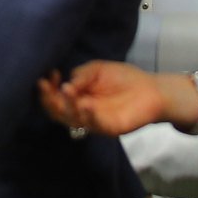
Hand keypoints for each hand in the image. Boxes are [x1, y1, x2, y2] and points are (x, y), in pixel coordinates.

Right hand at [38, 62, 180, 137]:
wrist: (151, 90)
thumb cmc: (123, 78)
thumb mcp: (97, 69)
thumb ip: (81, 75)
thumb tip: (64, 84)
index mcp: (77, 96)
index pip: (55, 97)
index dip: (48, 88)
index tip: (50, 75)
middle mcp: (81, 110)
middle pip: (57, 111)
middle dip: (48, 99)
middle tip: (46, 86)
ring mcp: (94, 121)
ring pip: (71, 120)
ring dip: (65, 106)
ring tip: (67, 90)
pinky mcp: (108, 128)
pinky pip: (93, 126)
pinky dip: (87, 116)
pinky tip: (85, 104)